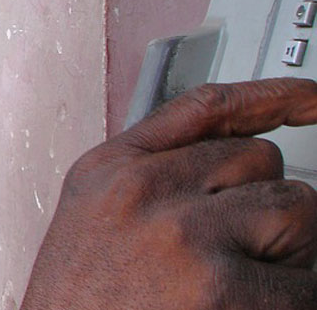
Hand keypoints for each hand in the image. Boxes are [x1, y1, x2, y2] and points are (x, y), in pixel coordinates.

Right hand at [23, 78, 316, 309]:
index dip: (271, 98)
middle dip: (263, 207)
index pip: (206, 108)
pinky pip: (307, 281)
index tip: (313, 98)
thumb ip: (153, 177)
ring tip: (237, 289)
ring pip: (294, 210)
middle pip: (260, 160)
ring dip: (286, 252)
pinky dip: (292, 299)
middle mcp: (141, 191)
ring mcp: (182, 235)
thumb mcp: (93, 224)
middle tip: (235, 258)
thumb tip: (244, 152)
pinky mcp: (224, 290)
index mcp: (106, 172)